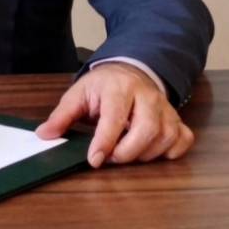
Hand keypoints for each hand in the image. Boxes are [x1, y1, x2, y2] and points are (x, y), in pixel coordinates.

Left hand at [35, 62, 193, 167]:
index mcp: (119, 87)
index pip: (115, 116)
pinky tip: (155, 153)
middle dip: (128, 152)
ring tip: (127, 154)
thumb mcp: (79, 93)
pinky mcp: (176, 118)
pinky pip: (184, 138)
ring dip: (146, 154)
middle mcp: (147, 95)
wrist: (131, 69)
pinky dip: (172, 151)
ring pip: (166, 136)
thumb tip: (44, 134)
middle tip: (112, 158)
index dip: (105, 142)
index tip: (94, 160)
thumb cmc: (103, 86)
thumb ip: (62, 115)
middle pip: (148, 128)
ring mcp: (165, 107)